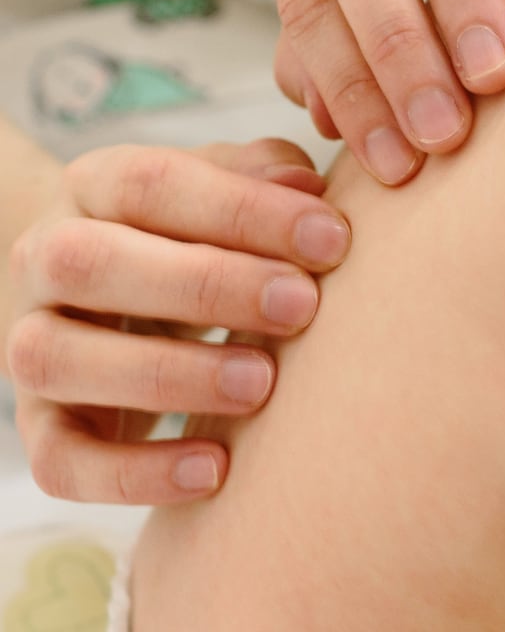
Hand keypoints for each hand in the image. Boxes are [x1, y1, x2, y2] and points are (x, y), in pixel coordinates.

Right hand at [5, 138, 348, 505]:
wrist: (108, 289)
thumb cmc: (194, 230)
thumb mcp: (225, 186)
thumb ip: (264, 174)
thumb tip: (308, 186)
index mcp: (96, 186)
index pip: (152, 184)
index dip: (243, 211)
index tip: (331, 239)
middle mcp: (46, 259)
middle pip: (92, 263)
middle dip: (207, 285)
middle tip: (302, 307)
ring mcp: (29, 343)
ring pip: (60, 360)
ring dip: (168, 376)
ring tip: (262, 384)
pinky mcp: (40, 425)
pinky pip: (62, 462)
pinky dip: (135, 473)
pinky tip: (216, 469)